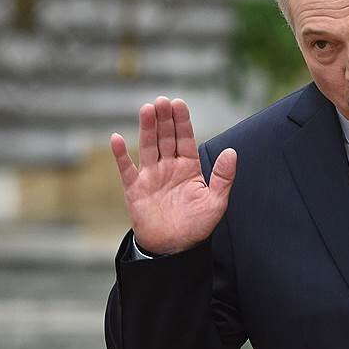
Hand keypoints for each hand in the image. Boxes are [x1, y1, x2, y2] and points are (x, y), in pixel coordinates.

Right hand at [110, 97, 236, 254]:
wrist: (173, 248)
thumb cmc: (196, 226)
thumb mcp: (216, 202)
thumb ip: (223, 177)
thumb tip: (232, 152)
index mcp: (188, 167)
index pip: (185, 139)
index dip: (182, 121)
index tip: (179, 103)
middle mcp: (168, 167)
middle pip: (165, 137)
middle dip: (164, 119)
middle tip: (162, 100)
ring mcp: (150, 176)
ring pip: (148, 146)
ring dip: (147, 128)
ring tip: (147, 109)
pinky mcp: (135, 188)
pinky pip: (126, 168)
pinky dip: (120, 154)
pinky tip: (116, 138)